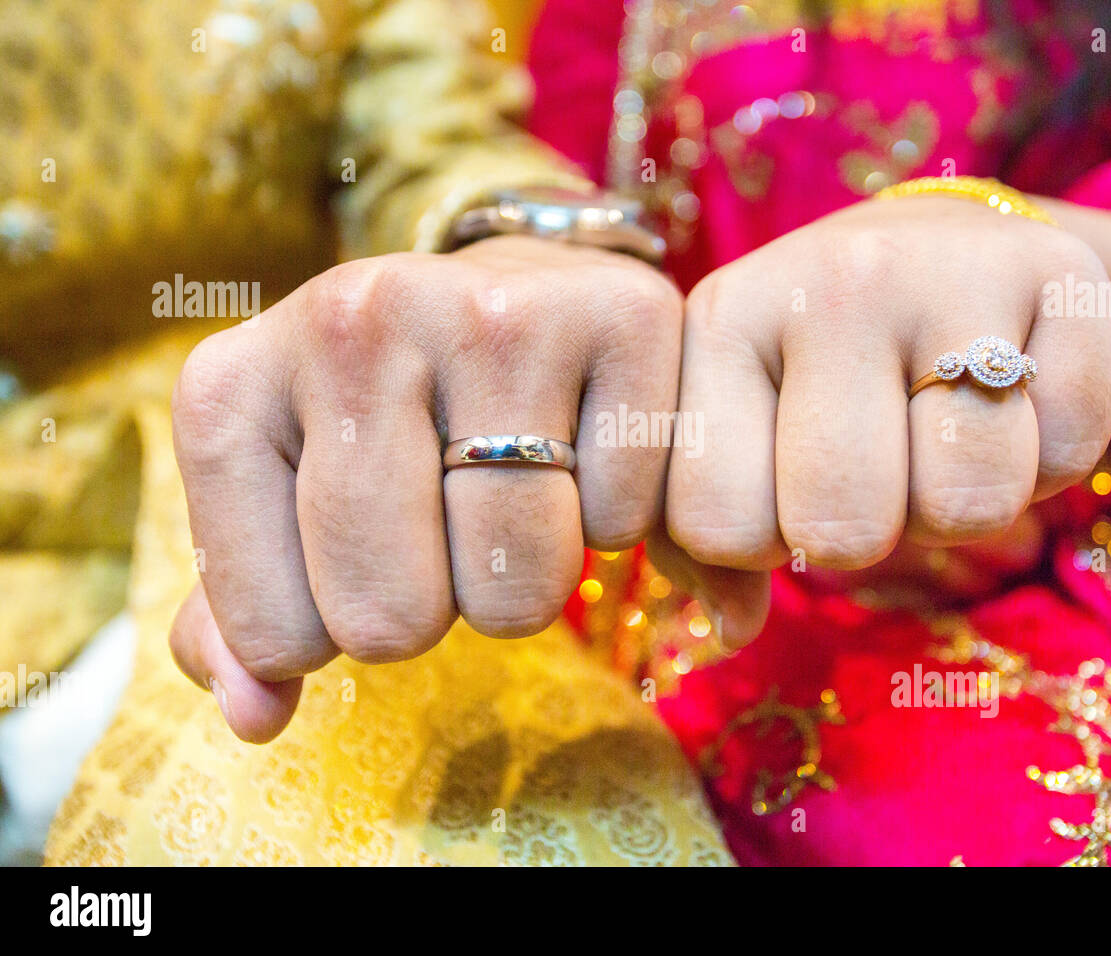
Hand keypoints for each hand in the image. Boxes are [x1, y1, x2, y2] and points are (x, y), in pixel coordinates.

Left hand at [168, 236, 682, 740]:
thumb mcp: (286, 501)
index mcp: (232, 387)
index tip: (358, 548)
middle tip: (449, 518)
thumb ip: (248, 615)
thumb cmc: (392, 417)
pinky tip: (587, 445)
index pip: (278, 633)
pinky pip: (624, 523)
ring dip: (528, 574)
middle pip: (395, 617)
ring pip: (521, 586)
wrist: (511, 290)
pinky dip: (616, 516)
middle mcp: (350, 323)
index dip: (332, 627)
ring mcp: (490, 310)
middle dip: (436, 604)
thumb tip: (258, 715)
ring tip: (517, 486)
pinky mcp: (621, 313)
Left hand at [655, 195, 1110, 644]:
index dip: (761, 539)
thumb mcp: (731, 429)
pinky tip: (1009, 398)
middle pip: (845, 530)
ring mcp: (949, 270)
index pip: (721, 529)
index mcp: (722, 323)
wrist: (932, 244)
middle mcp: (830, 282)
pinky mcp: (1063, 271)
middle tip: (870, 463)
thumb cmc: (811, 367)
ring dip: (958, 505)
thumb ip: (703, 542)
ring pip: (969, 505)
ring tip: (935, 431)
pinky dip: (1045, 459)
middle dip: (863, 532)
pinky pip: (1069, 455)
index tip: (779, 479)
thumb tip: (732, 630)